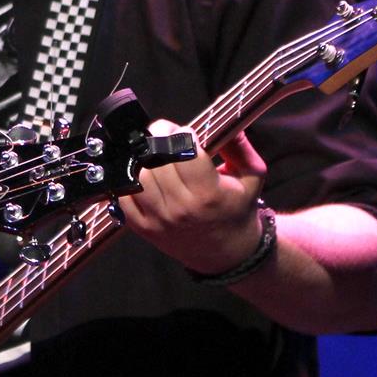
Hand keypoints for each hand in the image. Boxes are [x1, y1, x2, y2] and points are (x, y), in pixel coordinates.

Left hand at [119, 120, 266, 275]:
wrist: (227, 252)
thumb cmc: (237, 210)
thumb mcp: (252, 177)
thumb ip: (240, 147)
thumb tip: (229, 123)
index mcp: (209, 195)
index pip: (183, 153)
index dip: (180, 134)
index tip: (183, 131)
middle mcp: (182, 209)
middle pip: (156, 161)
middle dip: (159, 140)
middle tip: (166, 135)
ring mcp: (159, 220)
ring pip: (139, 176)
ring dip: (145, 160)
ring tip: (157, 157)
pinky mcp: (143, 229)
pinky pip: (124, 197)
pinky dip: (131, 182)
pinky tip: (146, 177)